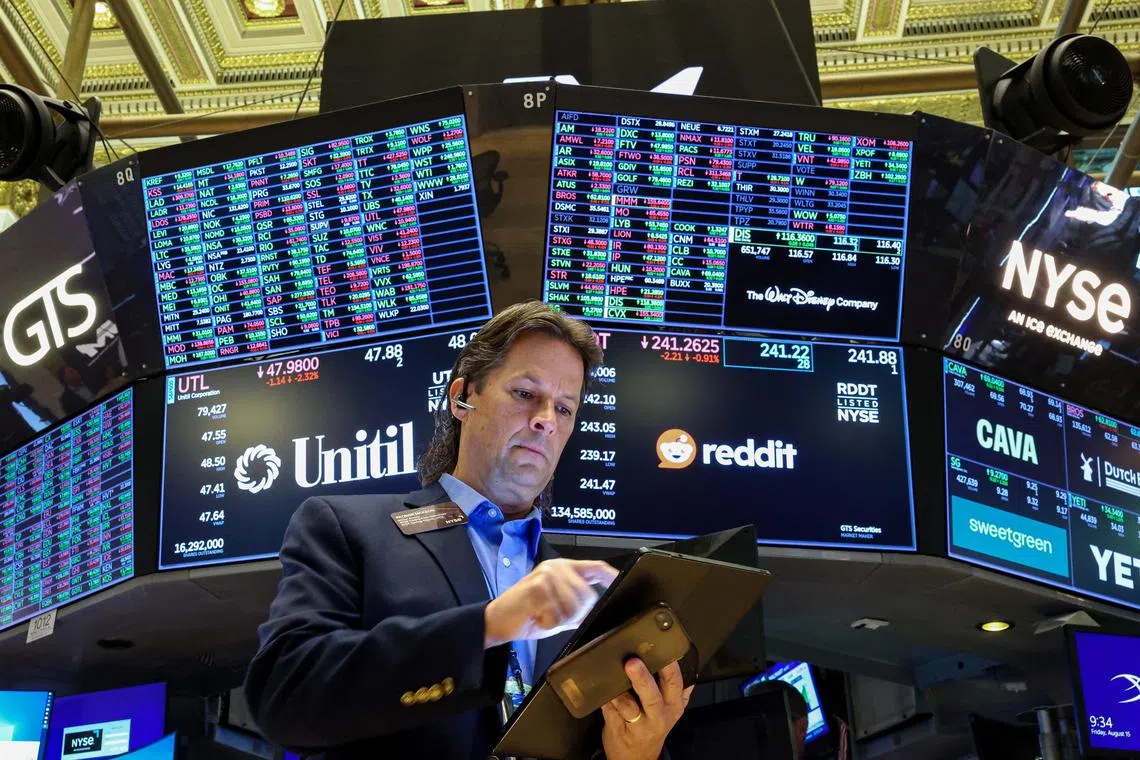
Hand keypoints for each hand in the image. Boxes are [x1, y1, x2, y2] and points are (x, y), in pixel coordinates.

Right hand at [484, 558, 617, 646]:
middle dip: (578, 614)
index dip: (612, 576)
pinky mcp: (536, 587)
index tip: (624, 584)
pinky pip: (557, 615)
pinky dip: (548, 623)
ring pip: (574, 606)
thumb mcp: (560, 610)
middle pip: (588, 594)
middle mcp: (556, 567)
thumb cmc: (529, 615)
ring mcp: (546, 575)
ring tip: (545, 616)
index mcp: (564, 568)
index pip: (596, 567)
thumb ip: (580, 606)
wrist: (497, 620)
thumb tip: (601, 610)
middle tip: (558, 618)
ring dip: (561, 620)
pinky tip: (537, 618)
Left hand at [601, 659, 691, 759]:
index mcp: (673, 707)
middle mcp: (658, 717)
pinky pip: (609, 710)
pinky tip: (603, 689)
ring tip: (612, 674)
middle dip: (642, 679)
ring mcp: (637, 726)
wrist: (639, 758)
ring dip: (619, 691)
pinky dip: (605, 698)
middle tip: (632, 662)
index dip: (669, 666)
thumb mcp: (672, 710)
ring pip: (627, 706)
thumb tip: (684, 660)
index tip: (662, 649)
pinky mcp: (618, 730)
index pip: (675, 684)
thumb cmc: (653, 727)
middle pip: (652, 697)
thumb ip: (678, 689)